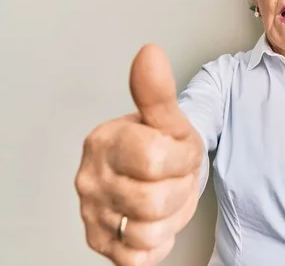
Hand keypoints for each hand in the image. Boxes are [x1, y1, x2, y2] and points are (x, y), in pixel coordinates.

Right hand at [74, 44, 203, 264]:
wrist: (156, 175)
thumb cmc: (163, 147)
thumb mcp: (169, 120)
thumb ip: (158, 92)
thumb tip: (150, 53)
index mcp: (104, 142)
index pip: (155, 159)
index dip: (181, 160)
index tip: (179, 152)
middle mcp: (89, 179)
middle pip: (154, 201)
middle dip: (179, 190)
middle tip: (174, 178)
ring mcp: (93, 213)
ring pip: (149, 233)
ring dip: (172, 217)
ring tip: (165, 196)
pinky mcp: (101, 243)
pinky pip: (140, 257)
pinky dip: (158, 241)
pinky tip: (155, 220)